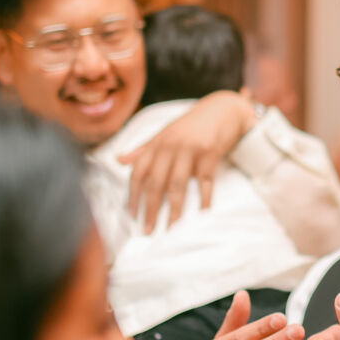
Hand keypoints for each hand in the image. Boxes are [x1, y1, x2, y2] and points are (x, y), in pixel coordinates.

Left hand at [119, 91, 256, 230]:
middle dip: (151, 209)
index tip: (133, 216)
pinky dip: (204, 199)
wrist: (221, 109)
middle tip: (148, 230)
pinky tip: (202, 214)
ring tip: (172, 228)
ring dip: (175, 210)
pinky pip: (205, 181)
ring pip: (178, 185)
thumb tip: (118, 160)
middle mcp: (170, 146)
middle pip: (156, 182)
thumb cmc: (190, 125)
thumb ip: (143, 149)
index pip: (139, 172)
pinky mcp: (210, 152)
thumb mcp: (164, 133)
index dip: (133, 195)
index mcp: (157, 143)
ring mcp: (191, 149)